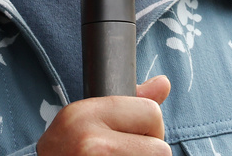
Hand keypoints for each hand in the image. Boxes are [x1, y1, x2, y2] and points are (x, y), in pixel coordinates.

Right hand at [37, 76, 171, 154]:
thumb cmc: (68, 152)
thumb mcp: (89, 121)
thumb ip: (129, 103)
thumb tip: (164, 83)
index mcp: (84, 113)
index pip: (152, 112)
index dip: (149, 129)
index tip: (131, 138)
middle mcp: (88, 140)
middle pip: (160, 148)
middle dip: (149, 153)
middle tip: (123, 154)